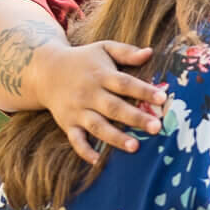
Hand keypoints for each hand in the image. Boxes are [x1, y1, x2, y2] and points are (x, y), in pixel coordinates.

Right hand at [34, 40, 166, 162]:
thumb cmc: (83, 60)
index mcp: (101, 75)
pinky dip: (84, 150)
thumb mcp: (103, 48)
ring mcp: (77, 110)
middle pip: (114, 107)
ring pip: (97, 126)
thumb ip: (126, 52)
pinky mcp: (67, 123)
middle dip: (135, 118)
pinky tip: (96, 161)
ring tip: (135, 147)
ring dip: (115, 137)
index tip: (163, 98)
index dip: (144, 90)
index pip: (125, 83)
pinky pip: (75, 139)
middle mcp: (89, 94)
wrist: (45, 70)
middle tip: (156, 127)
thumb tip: (150, 52)